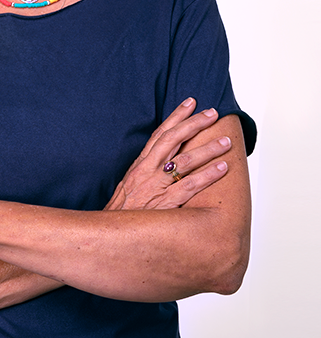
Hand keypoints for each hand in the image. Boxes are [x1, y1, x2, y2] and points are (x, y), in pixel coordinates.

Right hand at [105, 98, 231, 211]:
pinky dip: (208, 175)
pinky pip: (191, 186)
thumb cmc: (122, 213)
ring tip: (226, 141)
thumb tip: (164, 163)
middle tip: (212, 113)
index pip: (160, 134)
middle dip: (194, 123)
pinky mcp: (166, 203)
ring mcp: (157, 186)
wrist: (111, 235)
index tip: (190, 103)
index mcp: (140, 165)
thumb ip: (146, 173)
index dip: (176, 116)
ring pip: (186, 160)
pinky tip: (223, 168)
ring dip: (208, 148)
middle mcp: (148, 170)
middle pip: (174, 139)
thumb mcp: (130, 186)